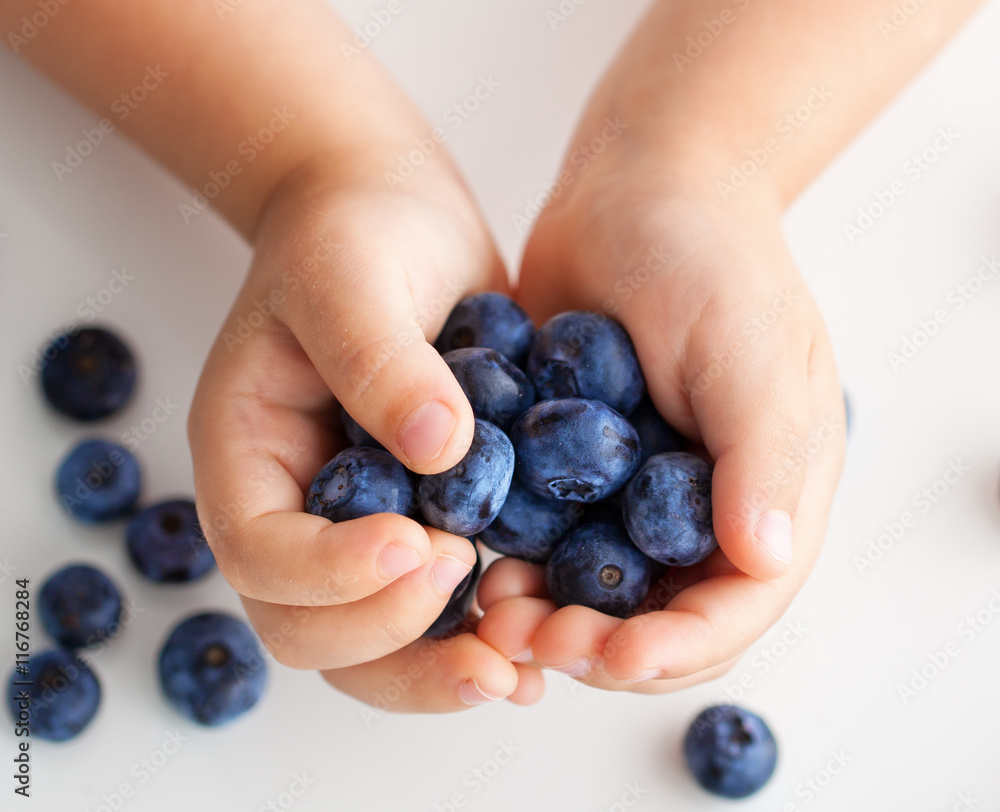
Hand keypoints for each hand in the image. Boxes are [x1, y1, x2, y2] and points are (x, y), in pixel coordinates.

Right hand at [188, 159, 543, 710]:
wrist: (392, 217)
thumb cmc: (351, 231)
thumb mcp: (350, 274)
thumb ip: (380, 358)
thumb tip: (440, 450)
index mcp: (248, 455)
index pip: (259, 554)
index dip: (331, 573)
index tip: (418, 543)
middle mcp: (295, 510)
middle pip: (309, 630)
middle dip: (393, 643)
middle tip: (475, 616)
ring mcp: (357, 525)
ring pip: (372, 645)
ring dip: (439, 669)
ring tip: (518, 669)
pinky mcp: (422, 522)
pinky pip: (437, 610)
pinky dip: (478, 636)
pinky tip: (539, 636)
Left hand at [476, 151, 844, 692]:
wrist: (633, 188)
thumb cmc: (707, 253)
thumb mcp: (748, 345)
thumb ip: (762, 451)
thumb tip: (763, 559)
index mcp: (771, 490)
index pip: (740, 603)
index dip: (680, 645)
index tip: (612, 656)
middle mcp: (707, 506)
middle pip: (664, 617)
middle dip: (603, 646)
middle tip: (532, 640)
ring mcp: (637, 493)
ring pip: (599, 594)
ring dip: (550, 619)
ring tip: (492, 613)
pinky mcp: (576, 472)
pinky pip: (548, 542)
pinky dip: (518, 566)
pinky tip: (476, 564)